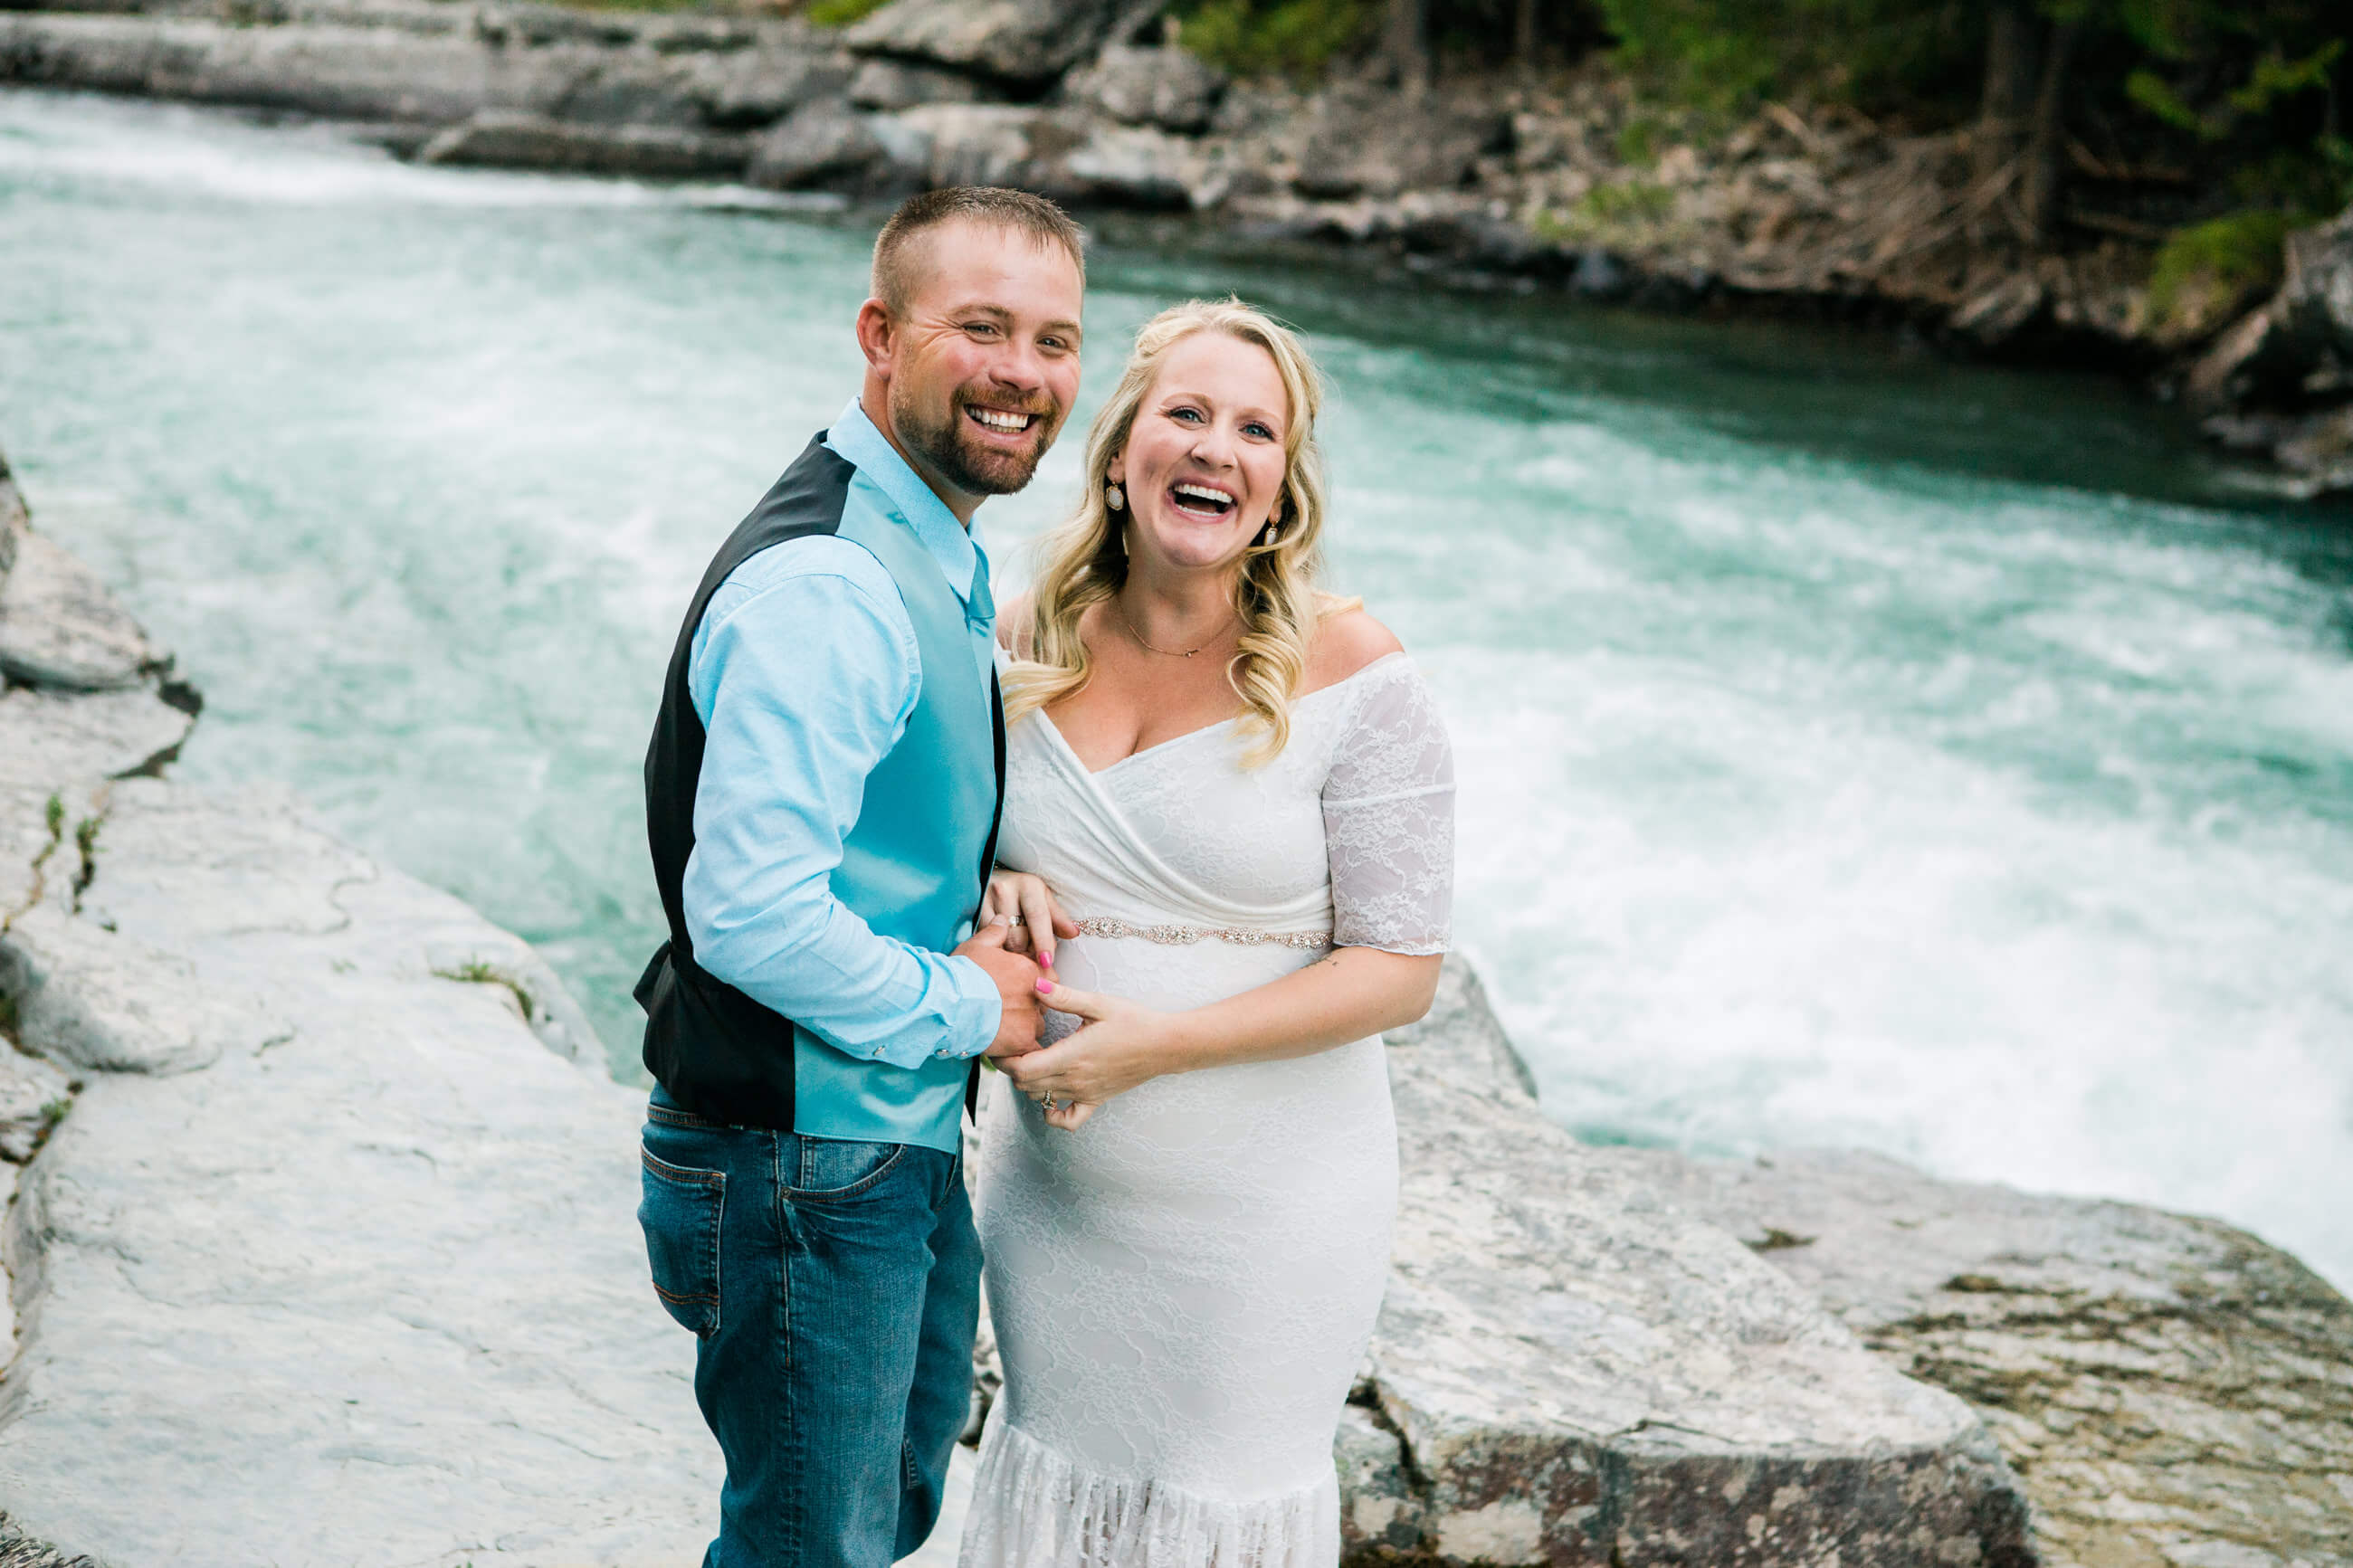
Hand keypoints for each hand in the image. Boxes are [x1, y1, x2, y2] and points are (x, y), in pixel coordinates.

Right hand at [951, 922, 1042, 1058]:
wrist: (947, 1003)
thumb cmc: (960, 974)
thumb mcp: (977, 946)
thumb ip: (995, 932)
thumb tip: (1003, 920)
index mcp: (1028, 969)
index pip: (1045, 978)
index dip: (1032, 984)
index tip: (1016, 990)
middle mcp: (1036, 993)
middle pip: (1043, 1003)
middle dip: (1030, 1006)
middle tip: (1008, 1010)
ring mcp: (1031, 1018)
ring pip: (1037, 1026)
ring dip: (1025, 1028)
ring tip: (1003, 1028)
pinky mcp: (1023, 1040)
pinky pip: (1031, 1049)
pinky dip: (1021, 1049)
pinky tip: (1009, 1049)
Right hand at [979, 870, 1078, 968]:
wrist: (992, 877)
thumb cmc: (1023, 892)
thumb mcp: (1043, 899)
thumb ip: (1058, 918)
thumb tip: (1073, 933)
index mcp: (1029, 885)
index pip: (1038, 917)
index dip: (1043, 941)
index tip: (1047, 962)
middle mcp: (1006, 889)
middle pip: (1019, 935)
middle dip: (1028, 952)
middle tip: (1032, 957)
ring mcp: (986, 899)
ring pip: (1002, 940)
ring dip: (1012, 953)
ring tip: (1017, 950)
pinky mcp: (973, 910)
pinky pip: (986, 939)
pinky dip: (996, 948)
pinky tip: (1000, 946)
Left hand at [1001, 980, 1176, 1128]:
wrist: (1165, 1045)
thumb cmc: (1133, 1021)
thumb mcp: (1099, 1004)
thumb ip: (1064, 997)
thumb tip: (1036, 985)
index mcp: (1071, 1056)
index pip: (1022, 1069)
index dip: (1005, 1059)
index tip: (1001, 1044)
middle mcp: (1074, 1080)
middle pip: (1025, 1085)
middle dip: (1011, 1068)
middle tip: (1011, 1047)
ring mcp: (1085, 1093)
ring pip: (1040, 1098)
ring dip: (1028, 1083)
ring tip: (1030, 1060)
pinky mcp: (1096, 1100)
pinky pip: (1068, 1121)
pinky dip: (1052, 1114)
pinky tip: (1049, 1098)